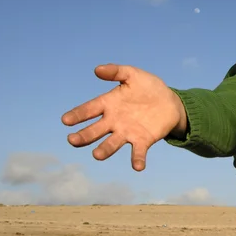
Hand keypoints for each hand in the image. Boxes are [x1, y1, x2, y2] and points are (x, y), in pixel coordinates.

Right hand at [61, 64, 186, 170]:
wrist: (170, 101)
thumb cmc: (148, 87)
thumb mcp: (133, 75)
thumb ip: (116, 72)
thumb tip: (97, 69)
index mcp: (108, 104)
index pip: (89, 110)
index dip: (78, 115)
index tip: (66, 120)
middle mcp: (114, 121)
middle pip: (95, 131)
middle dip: (84, 136)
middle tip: (73, 140)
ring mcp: (127, 132)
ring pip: (112, 144)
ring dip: (105, 150)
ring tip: (97, 155)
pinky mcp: (143, 140)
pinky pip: (138, 152)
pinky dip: (137, 159)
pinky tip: (138, 166)